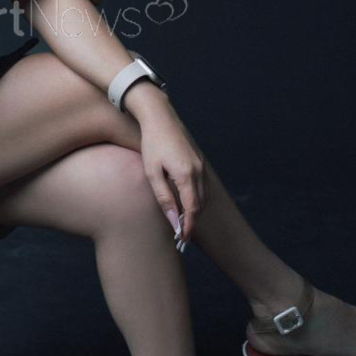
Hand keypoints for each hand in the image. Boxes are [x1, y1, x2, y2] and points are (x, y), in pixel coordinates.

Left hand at [135, 102, 208, 244]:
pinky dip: (196, 198)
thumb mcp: (152, 173)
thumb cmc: (152, 144)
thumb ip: (164, 198)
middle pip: (200, 205)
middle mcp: (198, 170)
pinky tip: (185, 203)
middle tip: (181, 235)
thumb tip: (174, 221)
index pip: (192, 209)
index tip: (182, 239)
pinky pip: (202, 186)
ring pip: (204, 196)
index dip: (189, 226)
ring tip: (182, 222)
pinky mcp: (199, 161)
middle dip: (192, 221)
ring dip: (195, 211)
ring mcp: (201, 165)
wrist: (160, 116)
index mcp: (186, 174)